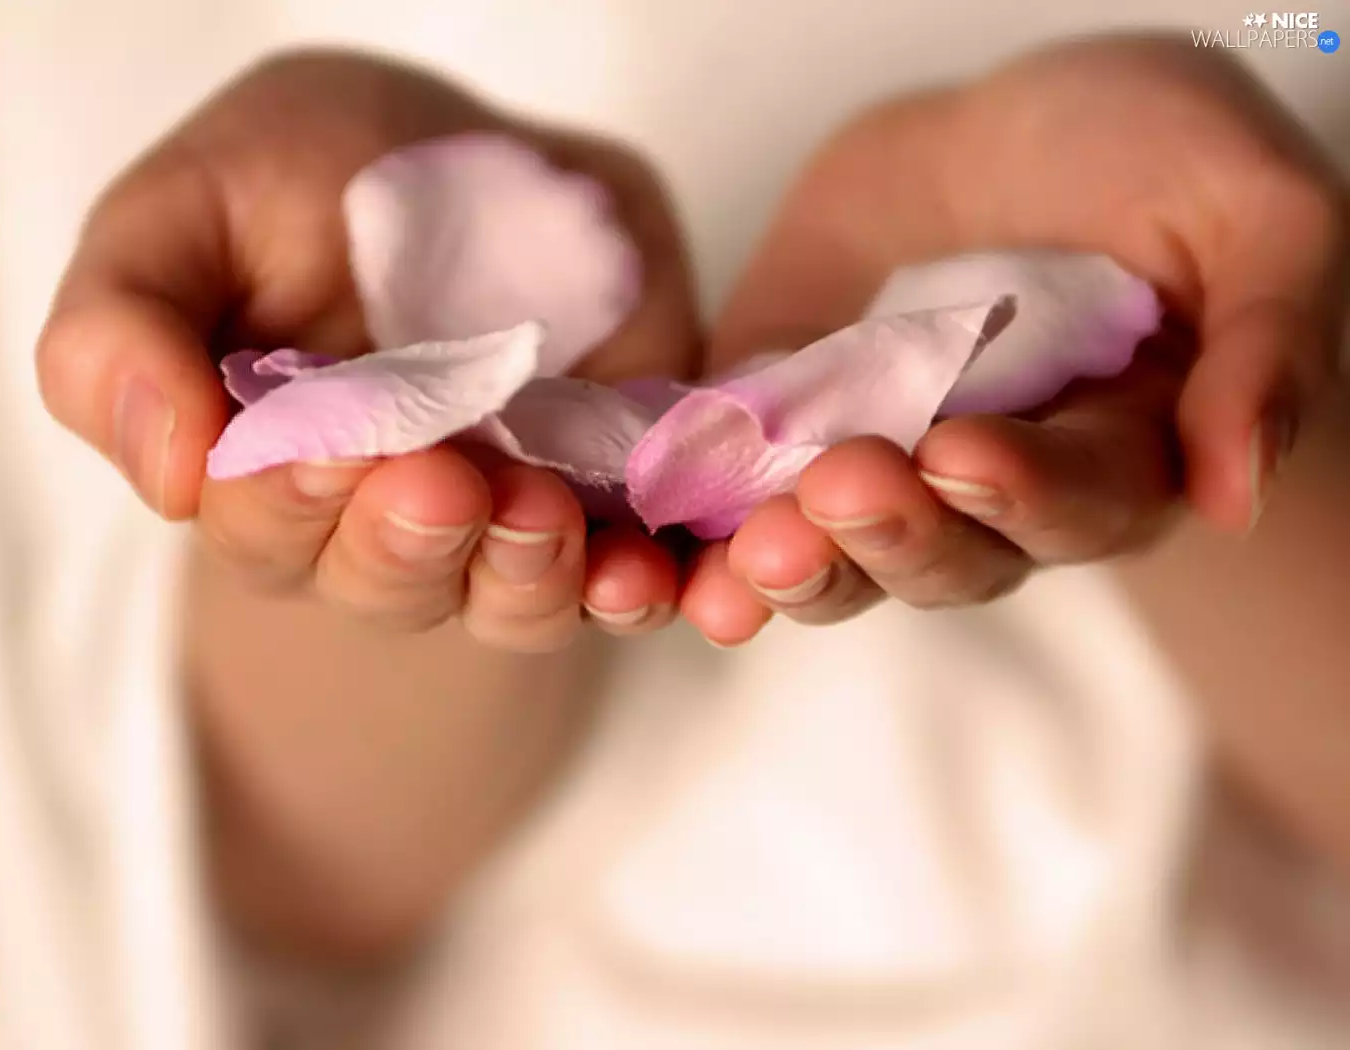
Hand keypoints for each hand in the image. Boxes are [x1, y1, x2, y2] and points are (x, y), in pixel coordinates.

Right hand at [36, 50, 697, 650]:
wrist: (459, 157)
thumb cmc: (291, 181)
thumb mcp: (180, 211)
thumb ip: (120, 329)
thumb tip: (164, 474)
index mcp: (258, 468)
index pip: (259, 523)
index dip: (285, 498)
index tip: (317, 446)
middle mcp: (373, 522)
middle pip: (382, 581)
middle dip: (408, 542)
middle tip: (436, 479)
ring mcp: (494, 518)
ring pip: (503, 597)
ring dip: (522, 573)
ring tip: (541, 510)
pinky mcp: (606, 496)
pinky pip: (622, 575)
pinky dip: (637, 584)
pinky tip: (646, 571)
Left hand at [679, 32, 1347, 642]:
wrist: (1006, 129)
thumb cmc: (1150, 155)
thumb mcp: (1248, 209)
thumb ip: (1262, 342)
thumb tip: (1235, 493)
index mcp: (1117, 457)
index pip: (1075, 503)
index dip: (1020, 491)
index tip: (962, 452)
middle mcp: (991, 496)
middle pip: (943, 557)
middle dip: (889, 534)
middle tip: (841, 490)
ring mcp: (876, 470)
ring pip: (833, 555)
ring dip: (789, 566)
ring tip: (744, 553)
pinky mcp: (779, 435)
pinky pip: (735, 504)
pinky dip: (697, 537)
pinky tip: (662, 563)